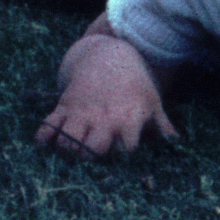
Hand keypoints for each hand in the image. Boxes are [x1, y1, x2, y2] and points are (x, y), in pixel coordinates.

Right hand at [40, 31, 178, 157]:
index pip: (126, 151)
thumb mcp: (152, 102)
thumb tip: (177, 146)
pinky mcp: (64, 106)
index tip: (123, 163)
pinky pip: (48, 125)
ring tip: (72, 153)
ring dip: (67, 151)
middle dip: (90, 159)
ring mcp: (81, 112)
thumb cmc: (134, 84)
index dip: (124, 159)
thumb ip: (162, 126)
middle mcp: (103, 118)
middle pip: (91, 150)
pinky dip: (43, 137)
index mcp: (128, 118)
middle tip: (92, 161)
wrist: (108, 56)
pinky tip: (44, 144)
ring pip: (67, 141)